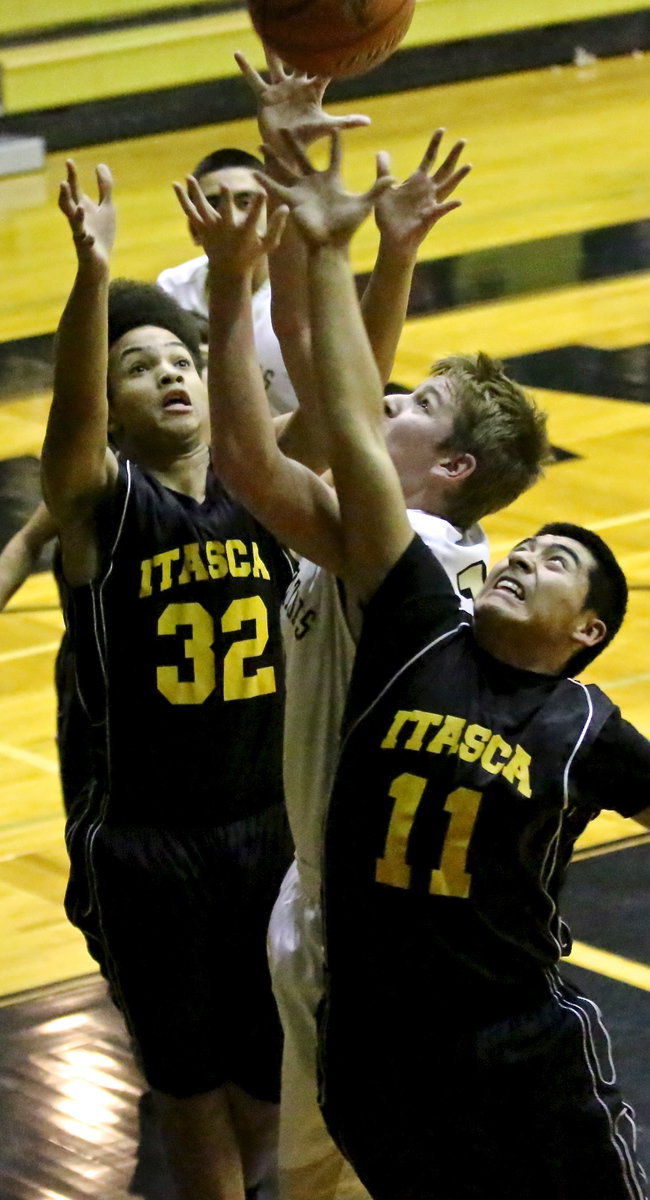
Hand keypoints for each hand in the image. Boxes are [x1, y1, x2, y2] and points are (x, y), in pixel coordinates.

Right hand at [58, 160, 114, 264]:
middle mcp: (78, 220)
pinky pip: (86, 244)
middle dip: (66, 195)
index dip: (72, 176)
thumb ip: (104, 187)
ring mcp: (81, 234)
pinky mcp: (87, 249)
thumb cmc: (100, 234)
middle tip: (63, 182)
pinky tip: (91, 237)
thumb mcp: (106, 207)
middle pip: (68, 205)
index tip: (69, 161)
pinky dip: (88, 240)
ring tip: (79, 207)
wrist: (99, 262)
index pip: (74, 190)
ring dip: (75, 216)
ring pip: (74, 224)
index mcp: (82, 208)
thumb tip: (100, 164)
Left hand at [173, 174, 287, 274]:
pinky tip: (176, 184)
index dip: (258, 205)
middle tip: (225, 186)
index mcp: (244, 233)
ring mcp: (212, 229)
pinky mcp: (202, 228)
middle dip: (226, 201)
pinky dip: (182, 199)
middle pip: (225, 213)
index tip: (263, 193)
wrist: (228, 271)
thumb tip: (286, 207)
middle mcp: (227, 230)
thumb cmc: (250, 255)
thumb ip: (277, 227)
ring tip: (189, 177)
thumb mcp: (267, 245)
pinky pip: (190, 212)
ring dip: (195, 193)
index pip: (253, 217)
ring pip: (202, 209)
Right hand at [235, 48, 369, 148]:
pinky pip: (253, 80)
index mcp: (312, 92)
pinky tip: (237, 54)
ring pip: (275, 66)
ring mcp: (280, 90)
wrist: (286, 151)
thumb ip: (346, 122)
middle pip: (298, 62)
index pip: (322, 71)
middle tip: (300, 29)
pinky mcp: (265, 97)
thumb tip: (368, 121)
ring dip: (271, 52)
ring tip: (268, 35)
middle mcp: (296, 87)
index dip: (327, 58)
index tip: (332, 39)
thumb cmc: (308, 139)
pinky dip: (245, 68)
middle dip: (298, 48)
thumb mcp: (327, 127)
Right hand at [260, 130, 393, 247]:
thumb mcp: (365, 204)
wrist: (331, 245)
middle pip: (302, 156)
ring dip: (273, 156)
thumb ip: (377, 189)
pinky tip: (252, 172)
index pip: (334, 155)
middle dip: (294, 142)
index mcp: (332, 179)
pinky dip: (264, 181)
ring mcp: (301, 190)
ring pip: (285, 168)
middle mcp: (314, 182)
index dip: (334, 141)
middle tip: (286, 126)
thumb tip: (393, 177)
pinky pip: (276, 188)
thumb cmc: (348, 227)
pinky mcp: (292, 201)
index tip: (334, 126)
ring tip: (261, 143)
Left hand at [374, 129, 470, 254]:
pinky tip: (459, 201)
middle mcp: (427, 190)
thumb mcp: (383, 190)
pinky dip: (449, 206)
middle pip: (443, 169)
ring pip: (447, 187)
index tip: (441, 130)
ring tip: (469, 165)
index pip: (429, 159)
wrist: (391, 240)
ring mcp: (430, 203)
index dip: (435, 144)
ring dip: (458, 177)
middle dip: (453, 155)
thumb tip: (381, 151)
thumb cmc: (388, 217)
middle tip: (463, 140)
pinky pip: (441, 210)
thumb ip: (383, 171)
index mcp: (417, 182)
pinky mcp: (429, 217)